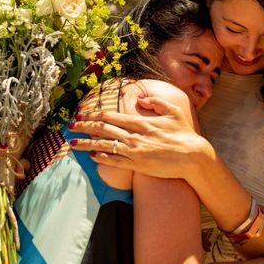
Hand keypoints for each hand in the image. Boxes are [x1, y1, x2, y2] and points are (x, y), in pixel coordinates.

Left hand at [68, 96, 212, 179]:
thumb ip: (155, 102)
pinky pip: (114, 161)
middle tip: (70, 126)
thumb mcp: (173, 111)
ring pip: (104, 145)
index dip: (93, 114)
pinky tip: (92, 155)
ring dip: (86, 143)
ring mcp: (134, 150)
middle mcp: (134, 135)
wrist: (193, 156)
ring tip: (72, 143)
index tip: (82, 114)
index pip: (110, 115)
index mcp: (141, 121)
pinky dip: (101, 157)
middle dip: (83, 126)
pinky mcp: (137, 165)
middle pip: (102, 128)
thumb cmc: (185, 134)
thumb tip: (140, 98)